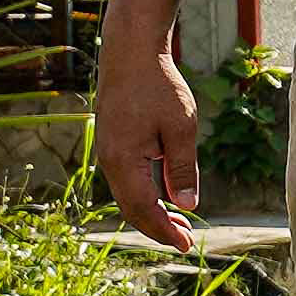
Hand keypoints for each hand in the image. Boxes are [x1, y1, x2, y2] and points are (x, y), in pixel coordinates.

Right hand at [92, 44, 202, 247]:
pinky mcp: (112, 143)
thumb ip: (182, 169)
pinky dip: (146, 192)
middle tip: (186, 238)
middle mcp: (109, 160)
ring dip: (153, 211)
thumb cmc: (158, 85)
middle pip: (131, 208)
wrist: (130, 51)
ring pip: (128, 194)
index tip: (186, 245)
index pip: (143, 210)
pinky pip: (127, 178)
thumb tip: (187, 205)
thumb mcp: (180, 128)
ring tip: (181, 221)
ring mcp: (108, 152)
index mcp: (123, 160)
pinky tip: (166, 195)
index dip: (164, 231)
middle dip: (158, 226)